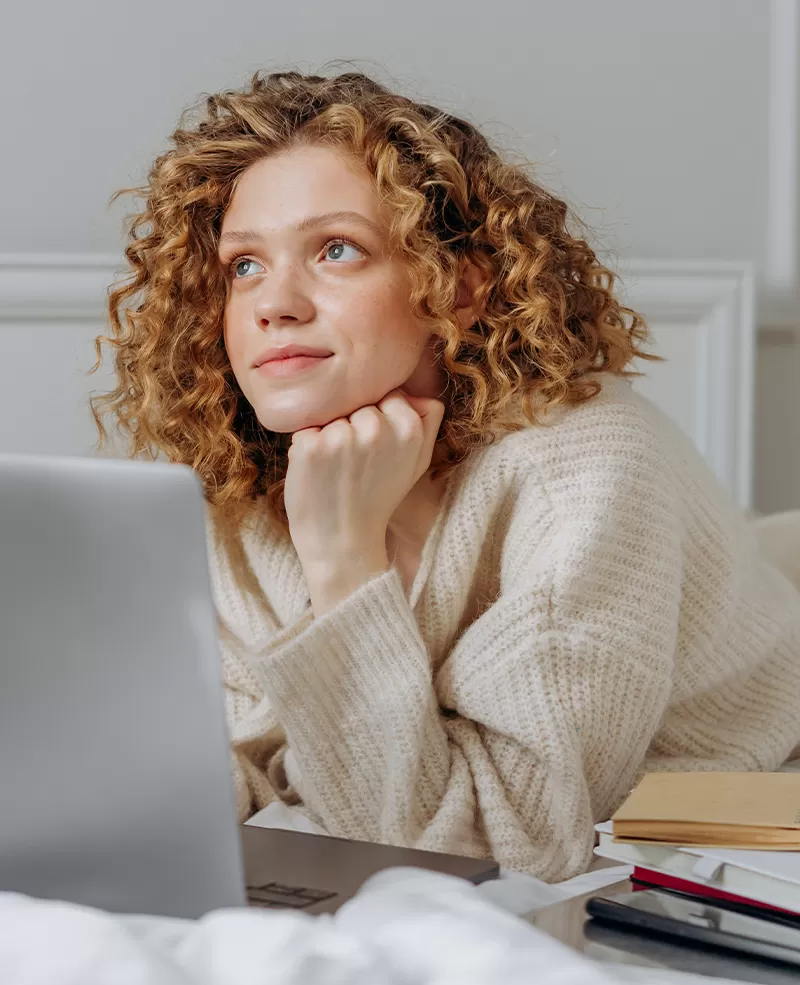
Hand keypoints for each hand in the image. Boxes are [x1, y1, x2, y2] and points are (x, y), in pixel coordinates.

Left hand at [284, 390, 444, 613]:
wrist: (343, 542)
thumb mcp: (417, 462)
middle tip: (355, 465)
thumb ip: (426, 421)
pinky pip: (305, 428)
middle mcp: (377, 429)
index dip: (379, 420)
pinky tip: (318, 473)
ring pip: (331, 414)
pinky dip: (306, 447)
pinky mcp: (311, 446)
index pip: (388, 395)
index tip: (377, 450)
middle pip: (358, 402)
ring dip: (328, 436)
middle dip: (353, 426)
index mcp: (409, 428)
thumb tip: (414, 390)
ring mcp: (342, 437)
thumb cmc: (378, 499)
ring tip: (336, 470)